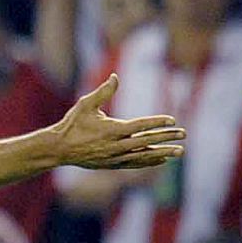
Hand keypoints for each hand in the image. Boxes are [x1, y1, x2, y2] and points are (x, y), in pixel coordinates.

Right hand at [49, 76, 184, 170]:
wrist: (58, 149)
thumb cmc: (71, 125)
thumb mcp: (86, 104)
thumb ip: (103, 91)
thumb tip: (115, 77)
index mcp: (112, 130)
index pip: (140, 126)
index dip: (157, 122)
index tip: (172, 120)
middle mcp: (116, 146)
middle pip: (146, 141)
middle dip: (167, 137)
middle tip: (184, 134)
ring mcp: (114, 158)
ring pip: (143, 156)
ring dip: (162, 153)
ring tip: (179, 151)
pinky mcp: (111, 165)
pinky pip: (134, 164)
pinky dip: (148, 162)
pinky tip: (161, 160)